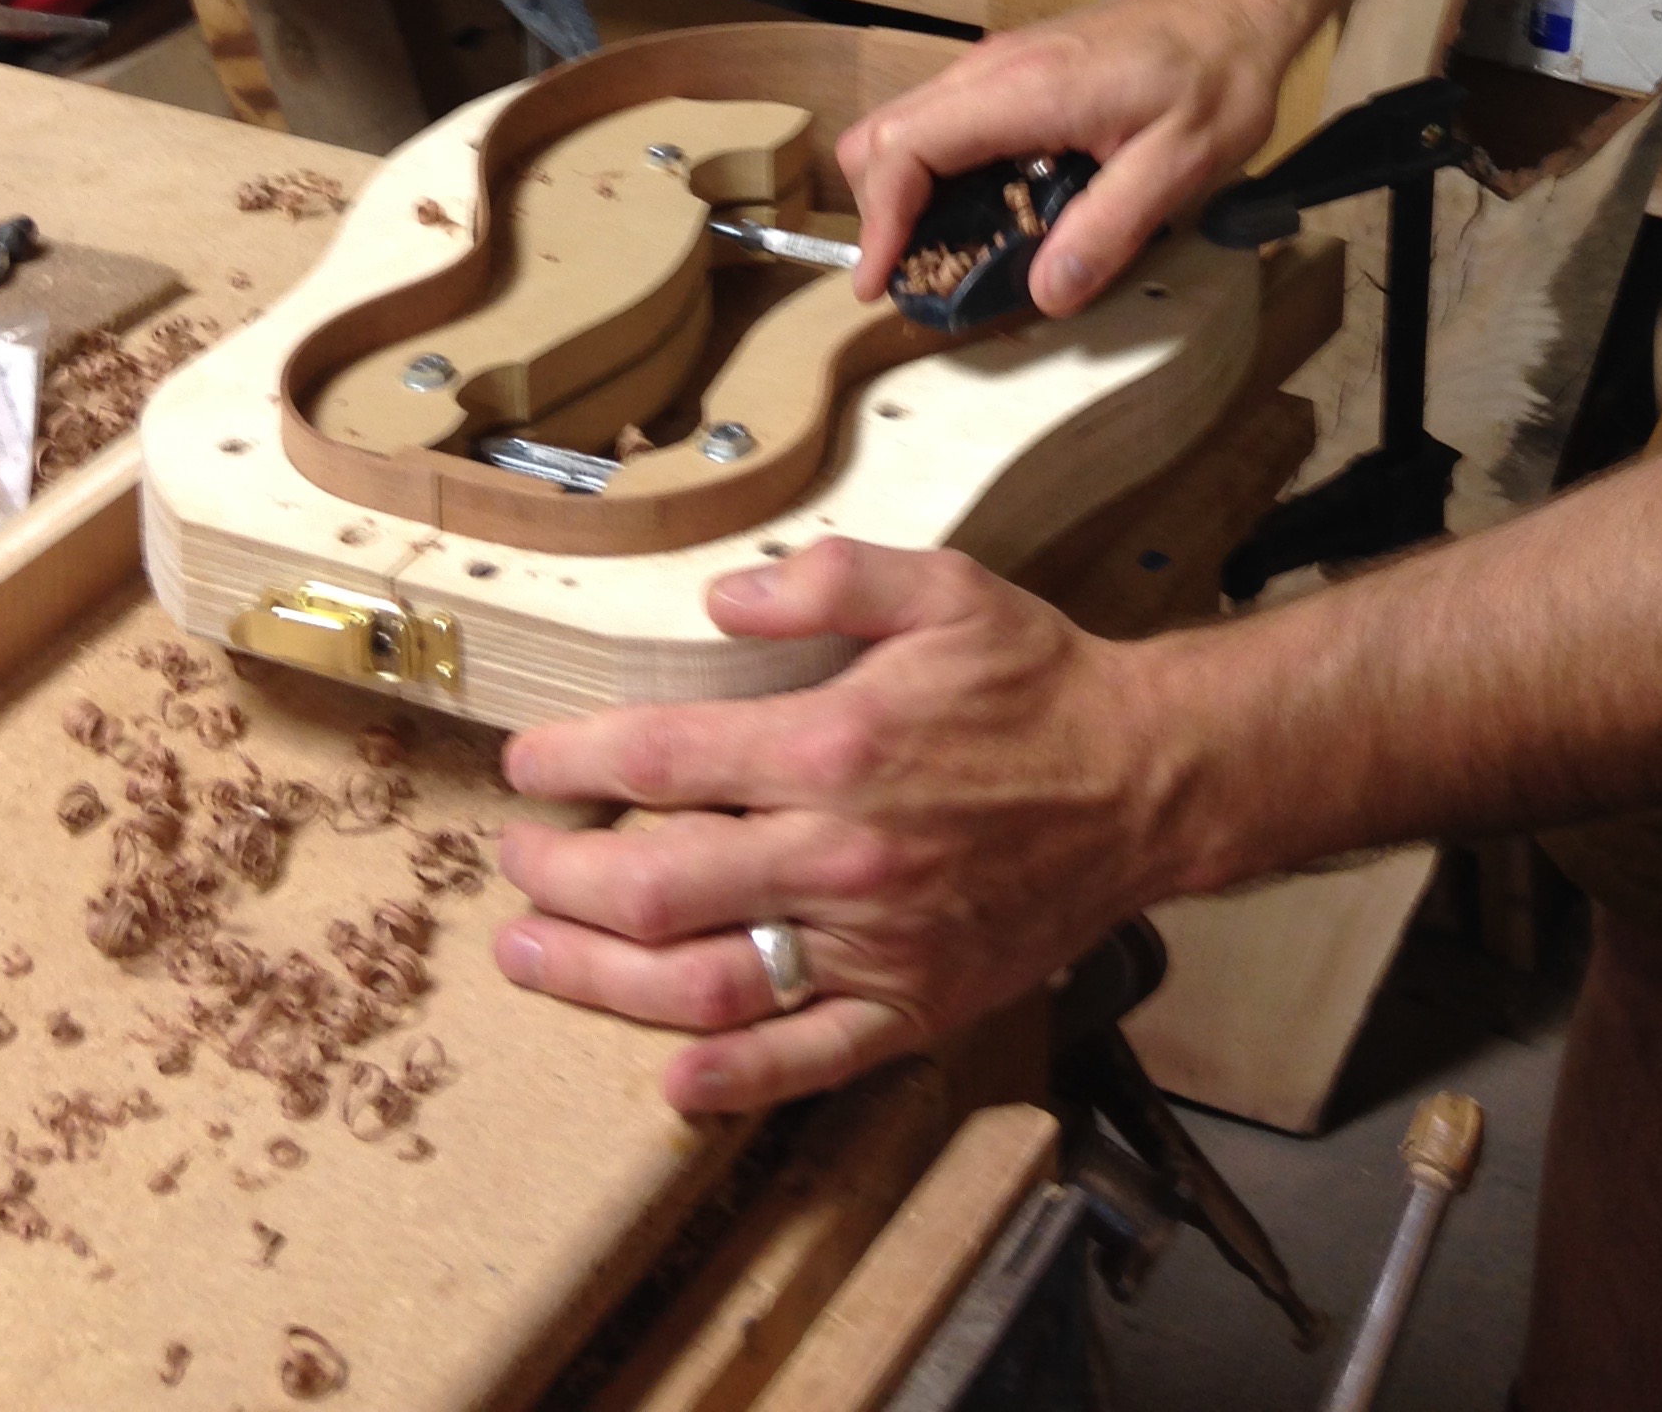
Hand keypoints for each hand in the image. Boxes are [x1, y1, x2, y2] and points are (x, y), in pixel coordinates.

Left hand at [492, 540, 1183, 1111]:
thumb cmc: (1039, 683)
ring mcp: (877, 942)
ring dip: (600, 980)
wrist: (1147, 780)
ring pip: (706, 983)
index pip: (668, 756)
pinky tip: (670, 1080)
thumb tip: (719, 600)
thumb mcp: (944, 588)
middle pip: (658, 884)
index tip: (528, 761)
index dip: (578, 758)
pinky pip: (809, 1061)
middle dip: (562, 875)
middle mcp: (845, 854)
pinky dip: (733, 1081)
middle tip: (515, 859)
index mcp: (840, 745)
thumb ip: (828, 580)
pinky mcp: (915, 1004)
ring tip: (534, 955)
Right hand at [838, 0, 1294, 316]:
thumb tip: (1047, 293)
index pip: (907, 147)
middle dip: (881, 213)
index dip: (880, 221)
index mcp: (1024, 88)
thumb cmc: (1213, 72)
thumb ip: (1110, 227)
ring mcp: (993, 66)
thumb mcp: (1182, 162)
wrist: (1228, 0)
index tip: (879, 283)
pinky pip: (939, 125)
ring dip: (904, 196)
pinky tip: (981, 217)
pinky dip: (933, 176)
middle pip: (882, 135)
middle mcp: (991, 69)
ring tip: (946, 259)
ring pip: (903, 128)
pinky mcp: (1005, 74)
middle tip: (913, 279)